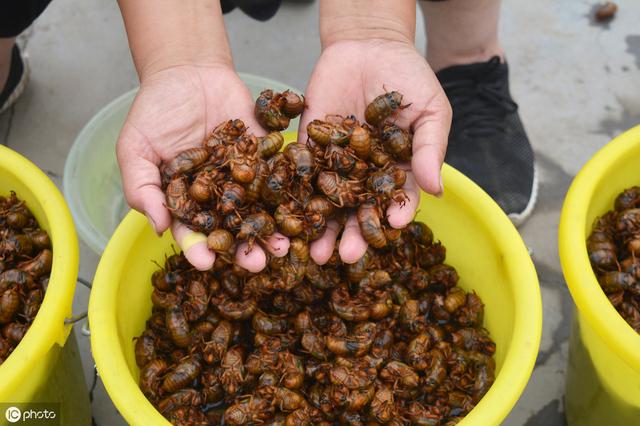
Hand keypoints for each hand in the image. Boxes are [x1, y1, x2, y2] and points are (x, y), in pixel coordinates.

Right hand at [117, 65, 288, 271]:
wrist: (188, 72)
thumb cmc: (155, 111)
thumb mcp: (135, 149)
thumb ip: (142, 188)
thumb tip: (158, 228)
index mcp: (186, 201)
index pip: (192, 231)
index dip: (199, 248)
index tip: (207, 263)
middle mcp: (217, 196)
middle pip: (232, 229)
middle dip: (245, 250)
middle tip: (258, 266)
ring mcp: (244, 178)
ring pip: (259, 211)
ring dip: (273, 231)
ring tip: (285, 248)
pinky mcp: (265, 157)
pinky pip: (279, 177)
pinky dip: (290, 193)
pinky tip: (301, 210)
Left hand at [299, 39, 451, 263]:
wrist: (368, 45)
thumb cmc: (408, 77)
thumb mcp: (429, 109)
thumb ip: (431, 147)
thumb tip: (436, 190)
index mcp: (399, 170)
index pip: (397, 200)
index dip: (395, 215)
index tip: (391, 228)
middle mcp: (366, 174)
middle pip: (359, 211)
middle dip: (354, 234)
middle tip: (348, 256)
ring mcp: (336, 164)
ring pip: (329, 203)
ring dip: (323, 229)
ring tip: (316, 254)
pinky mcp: (309, 150)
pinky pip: (302, 176)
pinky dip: (295, 198)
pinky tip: (289, 218)